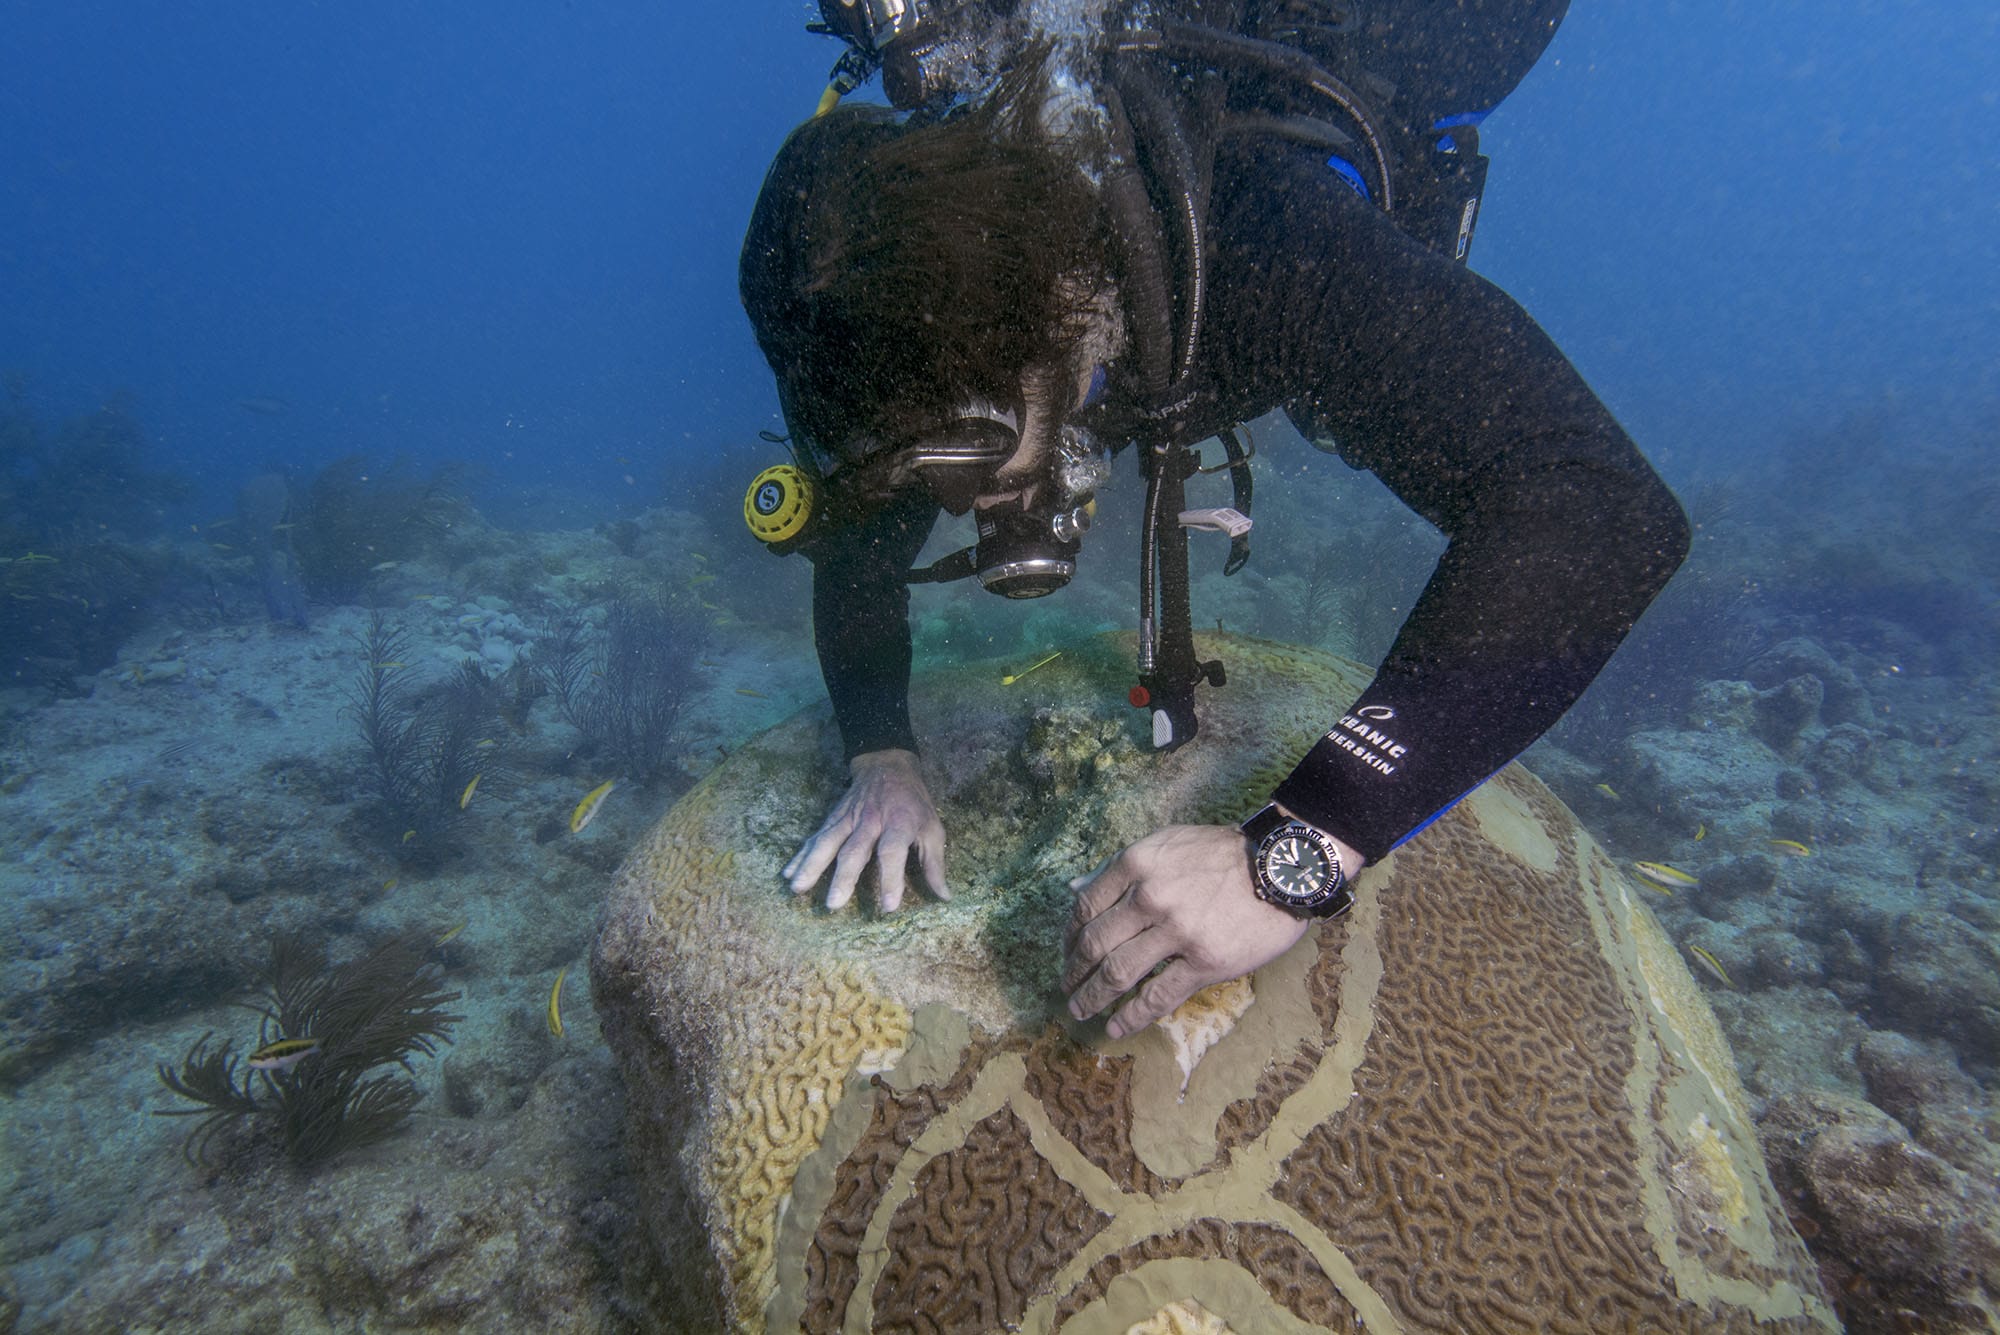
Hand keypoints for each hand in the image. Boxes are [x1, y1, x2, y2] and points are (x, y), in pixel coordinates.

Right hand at [784, 749, 948, 911]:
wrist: (887, 765)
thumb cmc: (914, 804)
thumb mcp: (933, 828)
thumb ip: (935, 863)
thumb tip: (944, 897)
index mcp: (900, 823)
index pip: (893, 852)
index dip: (891, 878)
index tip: (888, 907)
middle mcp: (871, 821)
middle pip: (854, 850)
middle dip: (843, 877)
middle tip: (833, 905)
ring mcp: (847, 819)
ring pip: (827, 842)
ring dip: (811, 866)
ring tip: (798, 888)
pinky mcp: (832, 819)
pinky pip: (815, 838)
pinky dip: (800, 856)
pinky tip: (788, 874)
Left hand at [1061, 824, 1312, 1038]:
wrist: (1282, 867)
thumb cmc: (1221, 854)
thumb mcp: (1165, 844)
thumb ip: (1117, 867)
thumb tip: (1073, 890)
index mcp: (1137, 863)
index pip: (1086, 906)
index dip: (1068, 936)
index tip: (1066, 953)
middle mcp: (1150, 897)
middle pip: (1095, 944)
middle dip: (1073, 972)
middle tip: (1066, 989)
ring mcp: (1177, 931)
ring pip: (1118, 973)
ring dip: (1092, 997)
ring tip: (1081, 1011)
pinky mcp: (1205, 962)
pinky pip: (1157, 996)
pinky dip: (1130, 1016)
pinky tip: (1116, 1027)